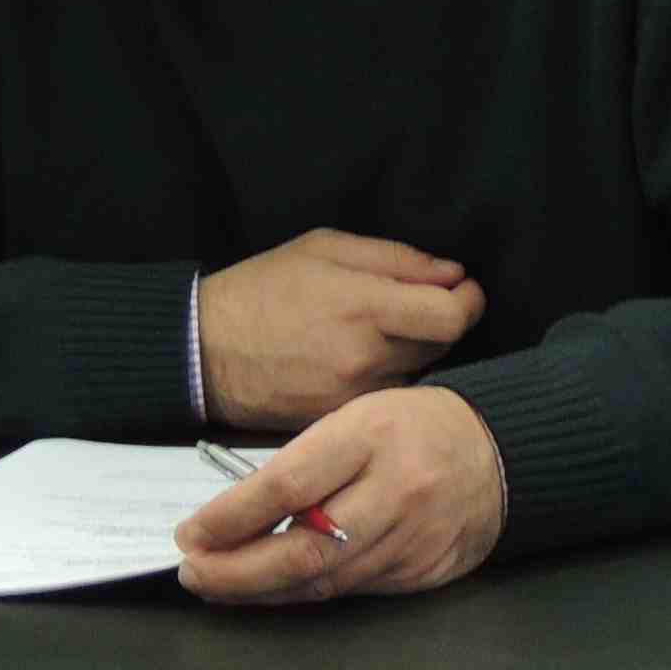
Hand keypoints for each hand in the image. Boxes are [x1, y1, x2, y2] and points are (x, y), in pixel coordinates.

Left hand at [173, 385, 507, 603]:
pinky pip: (352, 590)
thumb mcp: (357, 419)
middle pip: (303, 549)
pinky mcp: (423, 571)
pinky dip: (305, 591)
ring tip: (220, 582)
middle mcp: (397, 490)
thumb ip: (302, 464)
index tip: (190, 535)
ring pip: (323, 581)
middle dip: (235, 571)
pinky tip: (275, 586)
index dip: (231, 518)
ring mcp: (413, 537)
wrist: (500, 452)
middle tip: (193, 572)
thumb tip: (230, 518)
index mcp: (373, 435)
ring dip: (261, 589)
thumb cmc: (413, 428)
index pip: (289, 485)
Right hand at [197, 228, 486, 430]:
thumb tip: (451, 273)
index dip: (469, 301)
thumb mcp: (327, 248)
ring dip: (416, 354)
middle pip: (442, 346)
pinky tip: (365, 361)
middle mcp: (365, 358)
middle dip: (442, 323)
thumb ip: (397, 259)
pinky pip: (385, 399)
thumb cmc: (262, 288)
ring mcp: (352, 396)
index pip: (452, 318)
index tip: (463, 289)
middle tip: (421, 306)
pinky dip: (387, 379)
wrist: (201, 351)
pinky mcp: (338, 421)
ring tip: (387, 333)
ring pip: (416, 375)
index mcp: (365, 307)